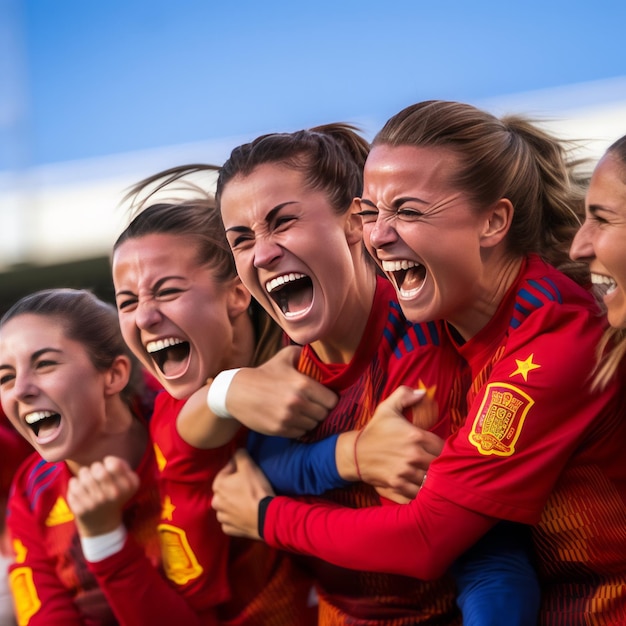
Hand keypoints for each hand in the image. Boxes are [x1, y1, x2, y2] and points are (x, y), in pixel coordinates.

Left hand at [67, 456, 138, 536]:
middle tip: (96, 474)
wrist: (102, 524)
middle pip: (97, 467)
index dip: (109, 462)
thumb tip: (108, 461)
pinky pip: (73, 482)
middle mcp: (113, 495)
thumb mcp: (127, 481)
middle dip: (95, 467)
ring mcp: (96, 503)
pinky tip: (81, 490)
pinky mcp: (80, 509)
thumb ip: (122, 465)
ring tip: (88, 482)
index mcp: (128, 486)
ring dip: (85, 474)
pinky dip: (75, 483)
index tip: (109, 468)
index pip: (114, 464)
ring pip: (84, 473)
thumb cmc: (114, 494)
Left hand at [212, 449, 274, 538]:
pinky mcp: (230, 529)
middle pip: (225, 489)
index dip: (238, 468)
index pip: (227, 470)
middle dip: (234, 486)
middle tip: (249, 485)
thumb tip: (237, 450)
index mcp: (218, 485)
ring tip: (248, 500)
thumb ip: (240, 455)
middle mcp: (215, 502)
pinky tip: (246, 514)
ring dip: (234, 503)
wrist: (266, 517)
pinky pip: (231, 520)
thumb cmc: (256, 489)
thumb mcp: (249, 466)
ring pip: (226, 506)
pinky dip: (237, 517)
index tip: (249, 470)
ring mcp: (222, 518)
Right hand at [226, 345, 337, 436]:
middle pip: (324, 414)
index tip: (323, 398)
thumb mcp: (283, 358)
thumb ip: (303, 353)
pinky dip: (299, 428)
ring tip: (302, 412)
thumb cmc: (263, 374)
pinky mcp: (280, 429)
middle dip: (320, 410)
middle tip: (313, 405)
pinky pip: (300, 433)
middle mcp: (298, 402)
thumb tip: (318, 354)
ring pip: (313, 425)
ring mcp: (289, 418)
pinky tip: (292, 419)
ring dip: (310, 420)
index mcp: (303, 384)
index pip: (332, 400)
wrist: (237, 392)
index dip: (329, 399)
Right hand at [337, 387, 444, 502]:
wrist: (354, 453)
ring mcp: (405, 473)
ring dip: (432, 480)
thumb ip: (404, 395)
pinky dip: (422, 494)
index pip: (443, 446)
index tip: (439, 450)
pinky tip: (421, 489)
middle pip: (441, 466)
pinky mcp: (398, 487)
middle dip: (440, 466)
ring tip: (430, 477)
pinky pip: (418, 495)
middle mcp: (413, 456)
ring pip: (431, 482)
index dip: (444, 449)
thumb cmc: (374, 430)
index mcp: (415, 436)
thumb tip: (423, 392)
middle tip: (437, 464)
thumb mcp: (387, 408)